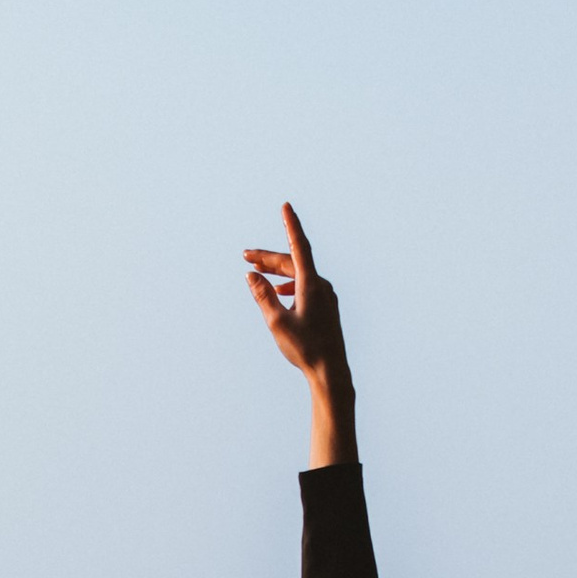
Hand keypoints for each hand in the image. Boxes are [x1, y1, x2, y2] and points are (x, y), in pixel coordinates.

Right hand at [245, 203, 357, 464]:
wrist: (330, 372)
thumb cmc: (304, 349)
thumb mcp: (276, 322)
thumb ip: (263, 296)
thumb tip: (251, 276)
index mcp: (311, 284)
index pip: (299, 246)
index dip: (291, 225)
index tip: (286, 206)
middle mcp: (321, 285)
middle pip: (293, 262)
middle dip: (268, 258)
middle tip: (246, 256)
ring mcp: (326, 296)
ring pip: (298, 275)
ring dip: (276, 272)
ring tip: (257, 272)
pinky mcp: (326, 307)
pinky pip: (305, 287)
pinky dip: (288, 285)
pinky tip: (278, 292)